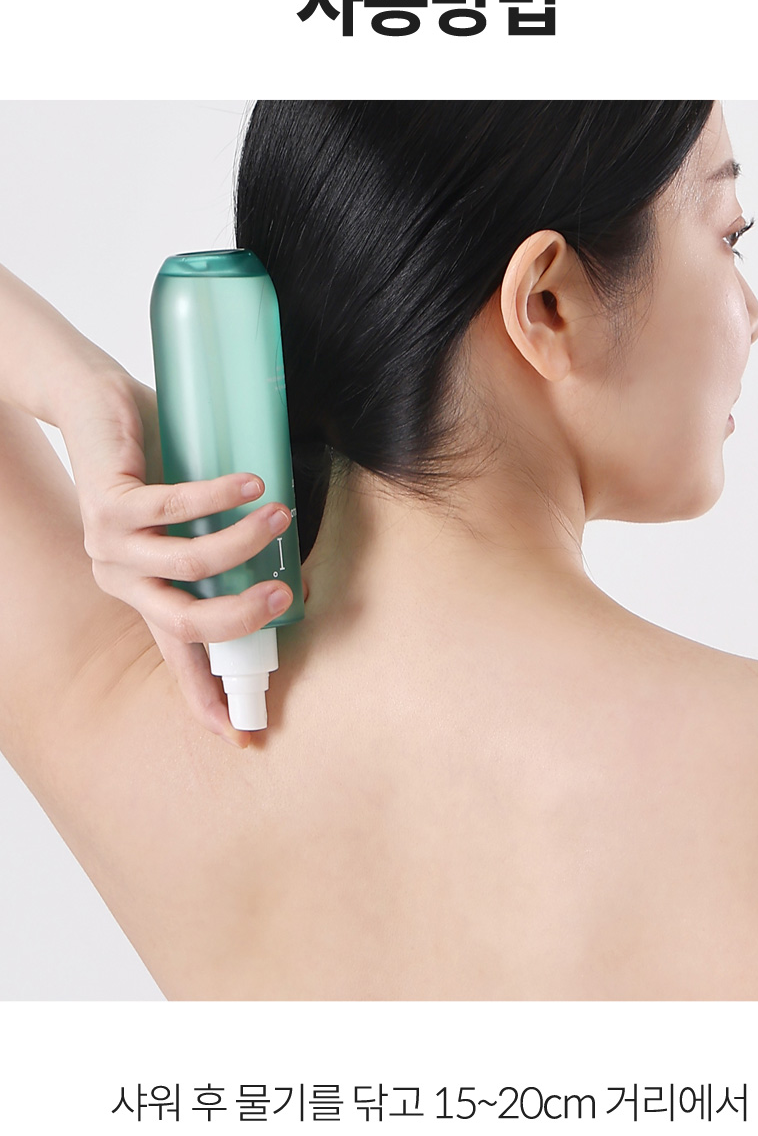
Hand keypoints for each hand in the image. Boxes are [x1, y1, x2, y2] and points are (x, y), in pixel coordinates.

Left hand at [65, 366, 303, 744]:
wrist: (90, 401)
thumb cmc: (150, 457)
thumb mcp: (189, 515)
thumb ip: (224, 540)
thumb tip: (289, 549)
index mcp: (143, 592)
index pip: (179, 654)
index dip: (207, 698)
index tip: (243, 734)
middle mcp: (121, 579)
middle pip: (187, 623)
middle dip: (242, 617)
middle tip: (286, 593)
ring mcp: (109, 546)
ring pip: (188, 566)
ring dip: (242, 544)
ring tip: (280, 514)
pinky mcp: (107, 503)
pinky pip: (173, 509)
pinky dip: (219, 499)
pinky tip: (251, 485)